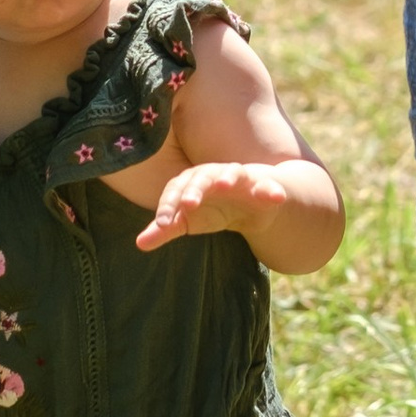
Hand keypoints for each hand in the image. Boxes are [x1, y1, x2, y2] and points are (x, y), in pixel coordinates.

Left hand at [133, 160, 304, 251]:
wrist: (251, 205)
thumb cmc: (215, 208)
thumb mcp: (190, 221)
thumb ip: (167, 228)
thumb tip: (139, 244)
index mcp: (193, 181)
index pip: (176, 188)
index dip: (168, 204)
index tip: (163, 224)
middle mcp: (215, 175)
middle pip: (201, 175)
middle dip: (195, 189)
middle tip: (188, 205)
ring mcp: (241, 178)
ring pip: (233, 172)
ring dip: (229, 177)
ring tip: (225, 185)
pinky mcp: (264, 186)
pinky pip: (269, 186)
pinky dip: (272, 189)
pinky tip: (275, 196)